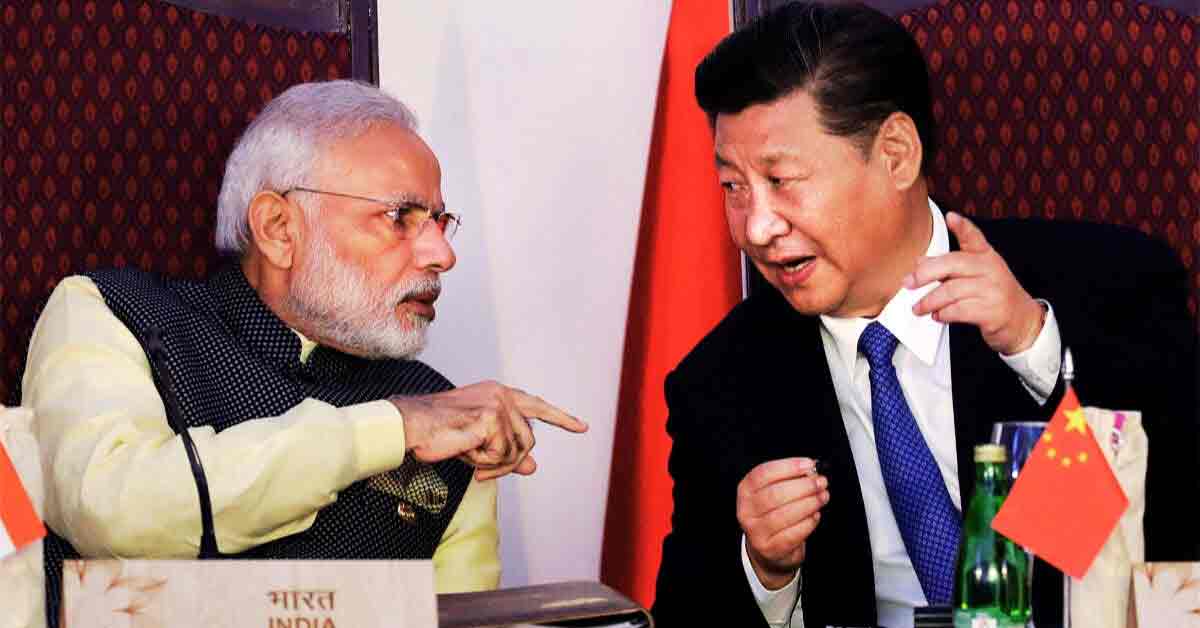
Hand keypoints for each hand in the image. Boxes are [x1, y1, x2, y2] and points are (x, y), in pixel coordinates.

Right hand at [391, 381, 587, 480]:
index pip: (536, 405)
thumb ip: (507, 452)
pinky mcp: (491, 418)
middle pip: (529, 439)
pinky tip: (466, 454)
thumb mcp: (478, 444)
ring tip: (471, 459)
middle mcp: (501, 394)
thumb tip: (533, 466)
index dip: (560, 418)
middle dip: (510, 461)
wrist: (410, 427)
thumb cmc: (437, 433)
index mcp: (497, 393)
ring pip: (518, 450)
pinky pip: (501, 455)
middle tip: (484, 472)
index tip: (582, 427)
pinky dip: (484, 463)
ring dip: (495, 464)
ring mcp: (498, 404)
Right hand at [738, 457, 828, 589]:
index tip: (809, 464)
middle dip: (803, 486)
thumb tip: (810, 471)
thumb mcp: (774, 492)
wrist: (767, 548)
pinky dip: (808, 523)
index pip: (763, 474)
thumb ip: (789, 479)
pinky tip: (815, 515)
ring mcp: (756, 531)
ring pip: (784, 515)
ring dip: (809, 503)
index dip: (788, 467)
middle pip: (775, 494)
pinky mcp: (770, 548)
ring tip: (822, 497)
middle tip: (821, 482)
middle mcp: (746, 511)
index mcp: (746, 491)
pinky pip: (793, 534)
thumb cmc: (774, 513)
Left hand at [906, 212, 1045, 354]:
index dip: (963, 226)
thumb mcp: (975, 276)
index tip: (951, 217)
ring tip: (919, 307)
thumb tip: (920, 262)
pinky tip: (938, 315)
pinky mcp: (992, 311)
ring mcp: (993, 290)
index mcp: (986, 256)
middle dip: (925, 274)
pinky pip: (959, 310)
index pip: (974, 237)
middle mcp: (991, 269)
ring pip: (951, 290)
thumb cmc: (993, 295)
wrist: (1022, 321)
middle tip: (908, 283)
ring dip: (929, 301)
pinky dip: (943, 314)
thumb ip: (949, 267)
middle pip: (952, 264)